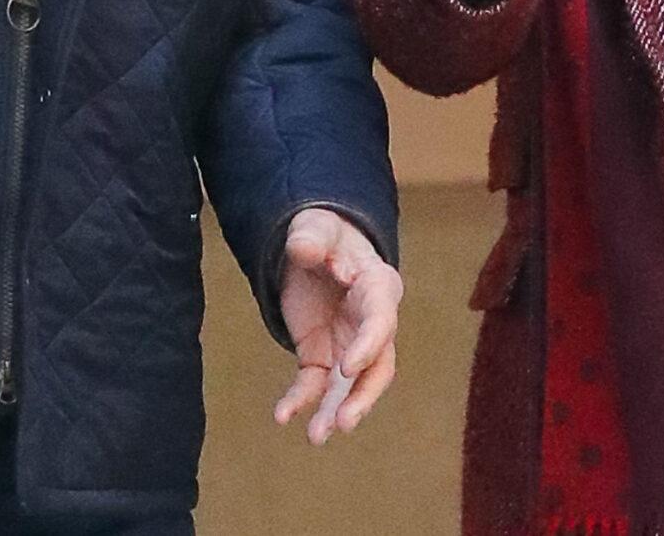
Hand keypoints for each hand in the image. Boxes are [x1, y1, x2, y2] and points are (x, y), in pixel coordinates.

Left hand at [272, 207, 401, 444]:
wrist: (313, 248)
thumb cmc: (324, 233)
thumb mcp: (315, 226)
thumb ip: (311, 236)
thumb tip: (305, 250)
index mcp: (378, 286)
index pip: (382, 321)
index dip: (368, 345)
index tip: (347, 366)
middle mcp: (371, 323)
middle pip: (378, 366)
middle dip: (362, 396)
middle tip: (343, 422)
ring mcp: (349, 344)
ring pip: (350, 386)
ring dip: (335, 411)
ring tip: (316, 437)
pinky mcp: (323, 356)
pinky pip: (315, 383)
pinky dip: (300, 400)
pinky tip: (282, 416)